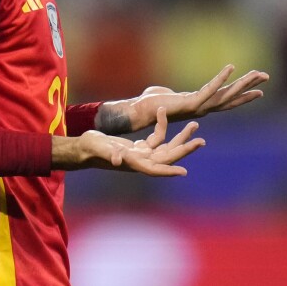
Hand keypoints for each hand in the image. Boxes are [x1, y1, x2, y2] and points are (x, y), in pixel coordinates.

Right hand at [64, 109, 204, 176]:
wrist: (85, 147)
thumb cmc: (91, 149)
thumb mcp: (101, 149)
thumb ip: (110, 153)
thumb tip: (118, 159)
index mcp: (134, 163)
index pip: (155, 169)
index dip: (168, 170)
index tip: (183, 172)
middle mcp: (141, 161)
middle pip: (168, 157)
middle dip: (184, 148)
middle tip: (201, 141)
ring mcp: (142, 154)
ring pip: (166, 147)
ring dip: (180, 138)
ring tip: (195, 126)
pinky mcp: (139, 147)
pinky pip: (157, 137)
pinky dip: (162, 126)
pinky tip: (163, 113)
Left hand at [122, 64, 269, 131]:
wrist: (140, 112)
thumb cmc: (151, 104)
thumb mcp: (164, 95)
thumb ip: (169, 94)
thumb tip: (165, 93)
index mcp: (200, 105)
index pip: (226, 99)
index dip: (242, 95)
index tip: (258, 90)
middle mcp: (203, 108)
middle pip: (232, 97)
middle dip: (249, 87)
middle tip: (266, 77)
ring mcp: (199, 107)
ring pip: (226, 94)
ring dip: (243, 83)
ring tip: (258, 74)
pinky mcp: (191, 103)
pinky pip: (209, 89)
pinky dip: (221, 78)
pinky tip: (231, 67)